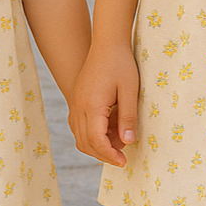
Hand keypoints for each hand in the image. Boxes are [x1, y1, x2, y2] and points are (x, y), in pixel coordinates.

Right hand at [69, 44, 138, 166]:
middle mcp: (79, 106)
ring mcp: (76, 103)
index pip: (96, 141)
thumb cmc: (121, 63)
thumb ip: (128, 117)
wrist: (107, 43)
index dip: (109, 155)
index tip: (124, 162)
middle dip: (103, 154)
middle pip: (85, 143)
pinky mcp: (77, 100)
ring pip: (80, 136)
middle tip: (123, 156)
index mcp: (92, 105)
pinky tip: (108, 130)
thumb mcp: (130, 90)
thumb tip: (128, 143)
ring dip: (97, 145)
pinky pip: (79, 126)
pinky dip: (91, 134)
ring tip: (118, 141)